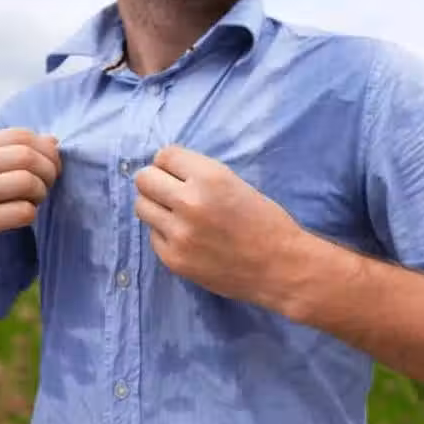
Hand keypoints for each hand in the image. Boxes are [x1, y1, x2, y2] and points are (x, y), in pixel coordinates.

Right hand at [0, 128, 60, 274]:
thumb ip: (9, 153)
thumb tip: (52, 140)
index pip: (20, 135)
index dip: (45, 150)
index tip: (50, 166)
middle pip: (27, 156)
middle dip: (49, 171)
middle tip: (47, 185)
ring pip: (27, 182)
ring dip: (41, 193)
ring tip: (33, 201)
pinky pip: (22, 212)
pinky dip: (31, 214)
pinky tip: (21, 217)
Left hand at [135, 145, 304, 309]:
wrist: (281, 267)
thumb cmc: (265, 222)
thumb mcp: (236, 183)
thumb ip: (199, 175)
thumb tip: (164, 170)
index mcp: (210, 177)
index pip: (164, 156)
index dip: (170, 164)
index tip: (177, 173)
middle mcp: (190, 202)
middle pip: (144, 179)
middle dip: (155, 182)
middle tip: (170, 192)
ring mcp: (179, 234)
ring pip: (142, 207)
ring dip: (156, 207)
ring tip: (177, 215)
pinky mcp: (174, 259)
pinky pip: (153, 236)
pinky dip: (165, 234)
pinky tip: (188, 238)